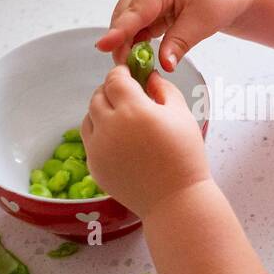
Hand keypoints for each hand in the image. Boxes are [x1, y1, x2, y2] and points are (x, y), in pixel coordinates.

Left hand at [80, 66, 209, 216]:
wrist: (175, 200)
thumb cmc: (185, 156)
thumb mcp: (182, 114)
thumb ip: (163, 89)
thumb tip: (149, 76)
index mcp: (133, 109)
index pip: (114, 79)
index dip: (121, 73)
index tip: (129, 74)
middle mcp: (110, 126)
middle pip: (97, 96)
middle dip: (110, 90)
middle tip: (125, 95)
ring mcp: (98, 148)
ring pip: (88, 117)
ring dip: (101, 111)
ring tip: (120, 117)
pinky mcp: (94, 166)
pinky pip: (90, 141)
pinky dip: (99, 134)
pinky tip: (118, 140)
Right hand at [94, 0, 255, 70]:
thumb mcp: (203, 22)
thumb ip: (180, 43)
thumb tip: (163, 65)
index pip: (136, 10)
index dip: (119, 30)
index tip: (104, 46)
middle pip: (125, 15)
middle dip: (121, 41)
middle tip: (126, 69)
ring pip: (127, 20)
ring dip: (127, 41)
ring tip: (132, 65)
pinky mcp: (150, 3)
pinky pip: (137, 23)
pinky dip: (136, 39)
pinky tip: (139, 55)